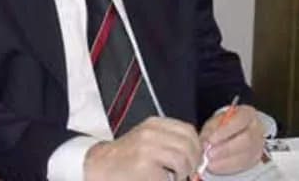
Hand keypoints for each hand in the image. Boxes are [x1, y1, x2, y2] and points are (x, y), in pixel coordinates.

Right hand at [84, 116, 201, 180]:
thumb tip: (197, 152)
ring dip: (184, 173)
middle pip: (189, 145)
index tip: (195, 159)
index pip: (188, 130)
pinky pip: (171, 173)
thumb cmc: (125, 157)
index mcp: (154, 124)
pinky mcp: (144, 165)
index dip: (197, 146)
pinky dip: (174, 179)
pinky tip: (164, 180)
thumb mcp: (148, 139)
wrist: (101, 166)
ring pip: (183, 159)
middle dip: (193, 162)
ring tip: (176, 178)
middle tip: (188, 172)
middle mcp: (151, 132)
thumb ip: (169, 140)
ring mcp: (147, 148)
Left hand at [199, 105, 264, 174]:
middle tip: (210, 154)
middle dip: (226, 149)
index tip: (211, 139)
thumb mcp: (217, 119)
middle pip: (246, 140)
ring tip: (210, 163)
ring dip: (226, 161)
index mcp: (247, 114)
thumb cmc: (227, 122)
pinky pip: (243, 165)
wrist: (240, 129)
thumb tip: (206, 141)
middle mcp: (257, 129)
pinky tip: (216, 167)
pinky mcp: (255, 158)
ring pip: (245, 155)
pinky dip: (227, 167)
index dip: (225, 131)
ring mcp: (258, 145)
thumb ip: (211, 128)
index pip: (239, 121)